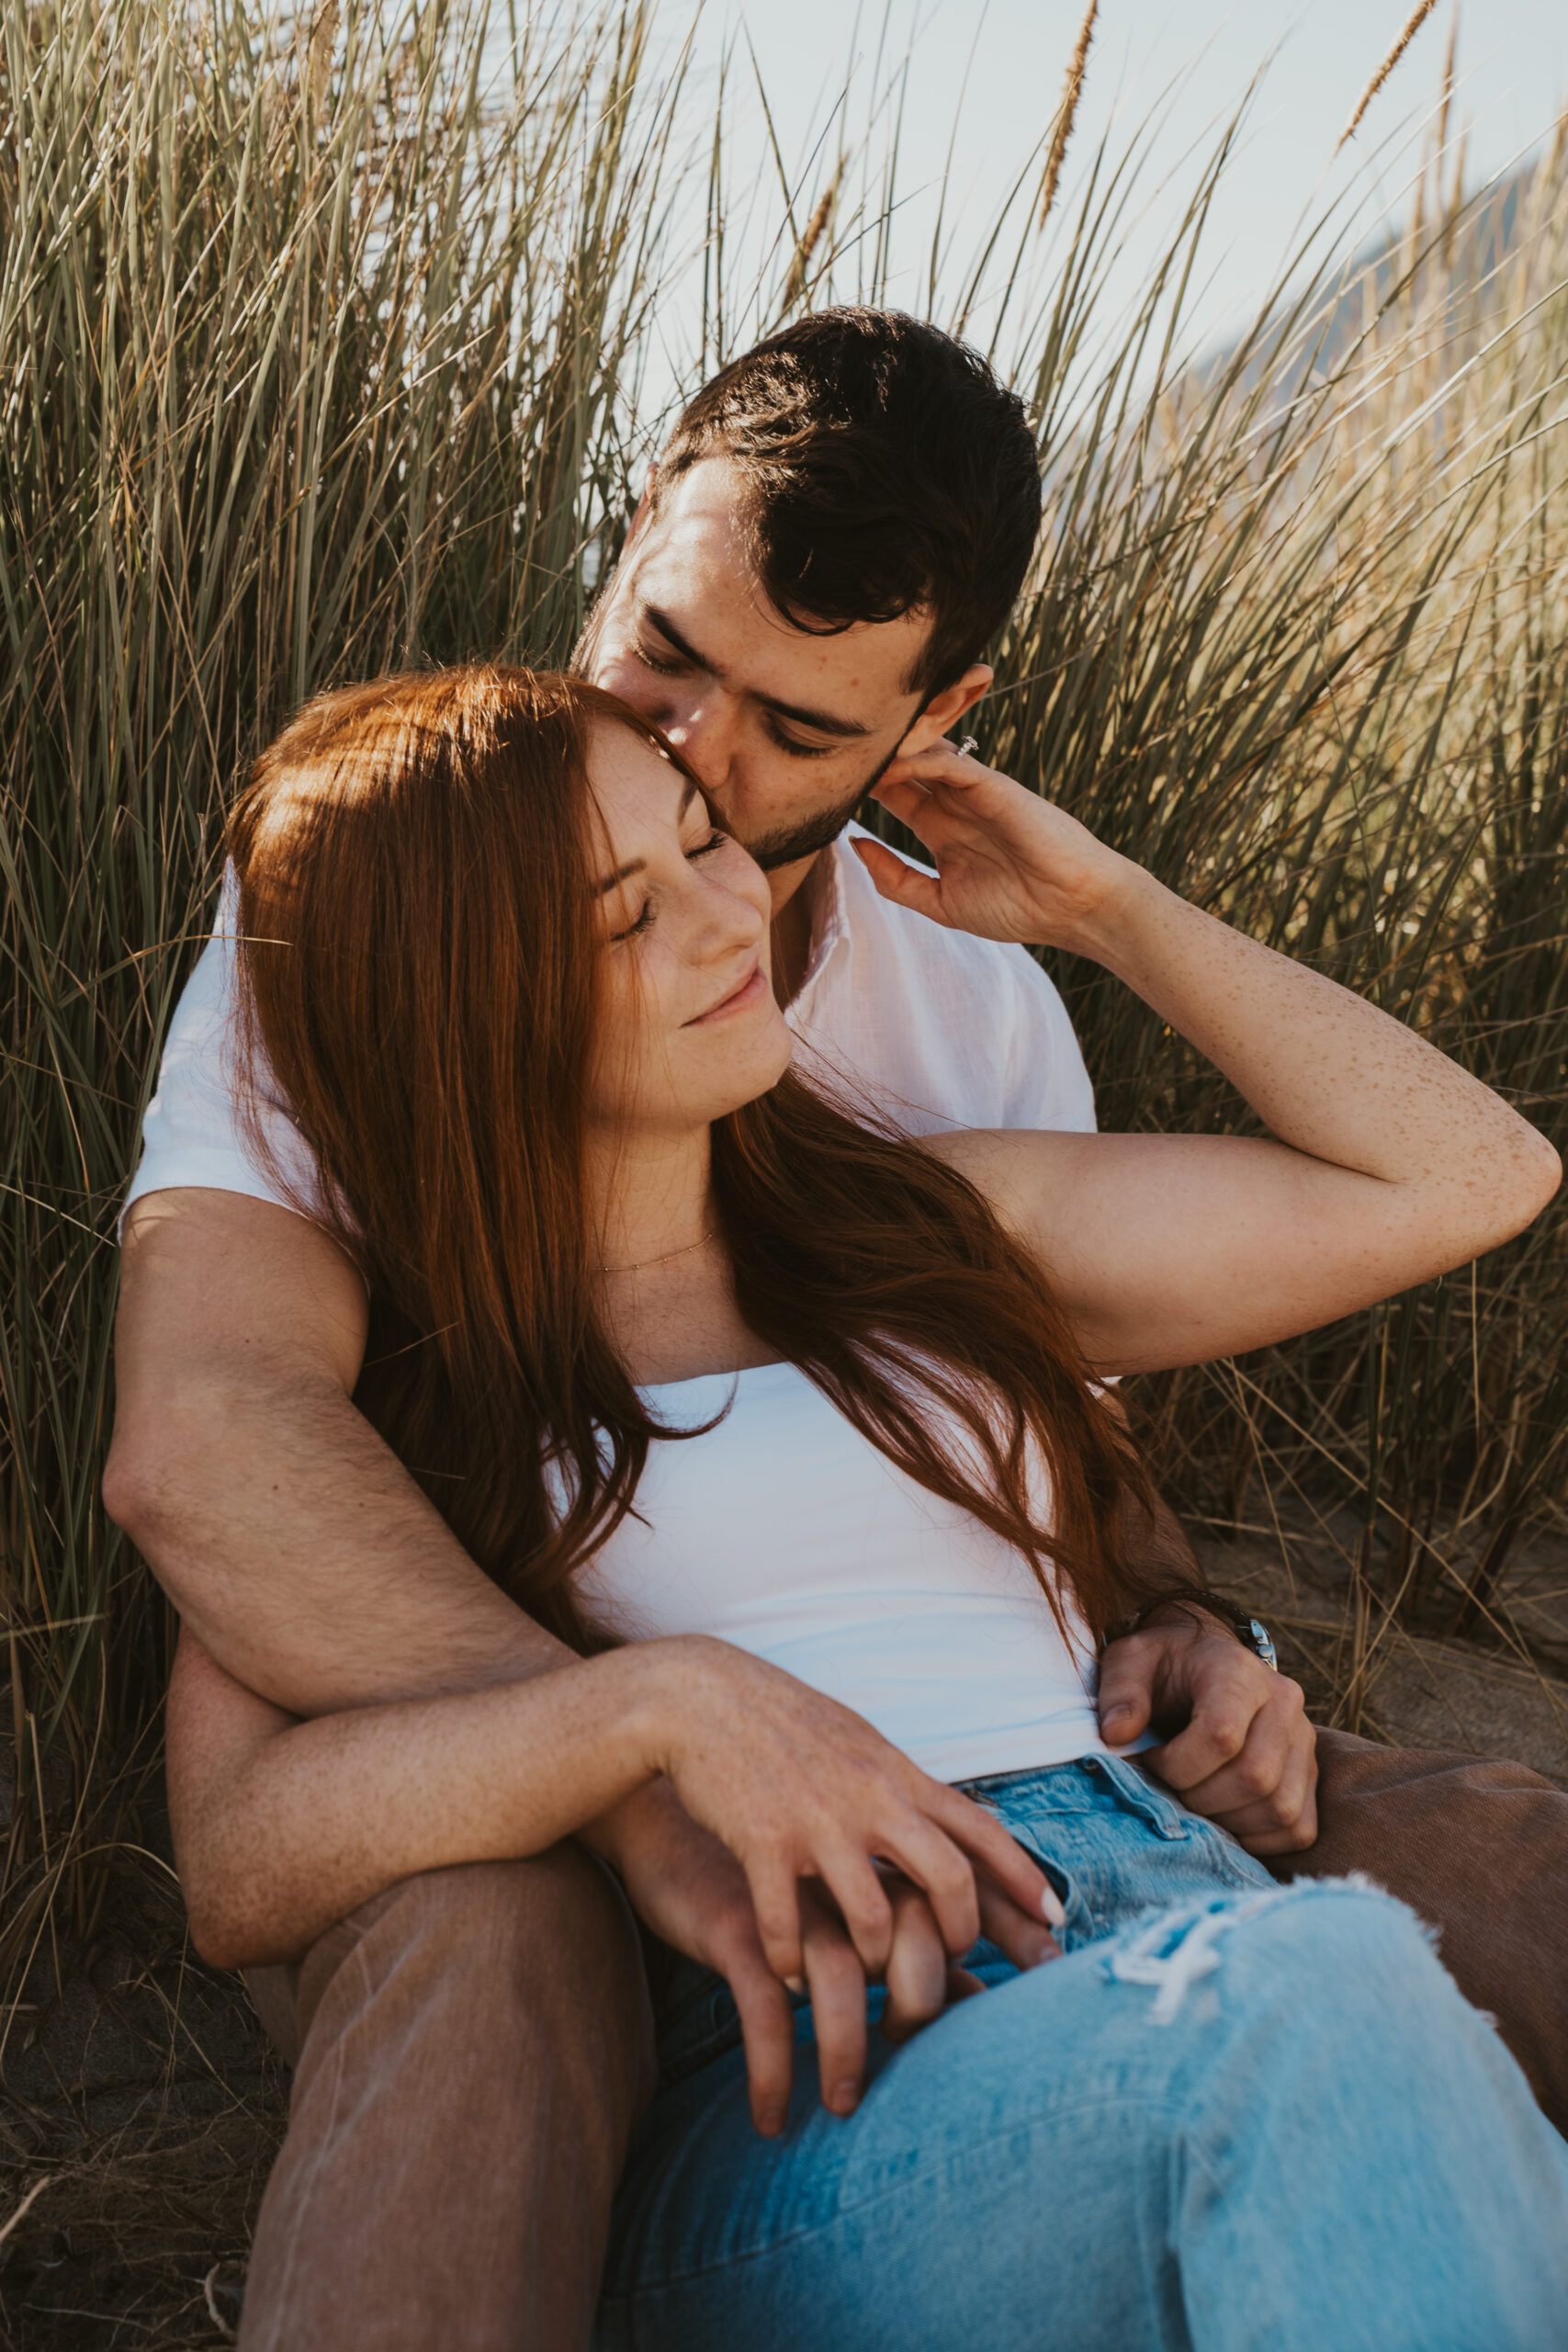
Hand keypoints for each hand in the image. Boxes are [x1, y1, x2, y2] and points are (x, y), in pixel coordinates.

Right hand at [641, 1636, 1059, 1987]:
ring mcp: (815, 1820)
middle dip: (960, 1934)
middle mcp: (868, 1796)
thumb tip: (942, 1819)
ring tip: (865, 1981)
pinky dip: (792, 1963)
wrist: (699, 1695)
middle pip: (946, 1878)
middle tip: (951, 1964)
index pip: (979, 1827)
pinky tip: (789, 1975)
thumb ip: (897, 1784)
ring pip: (873, 1917)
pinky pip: (788, 1925)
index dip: (1023, 1877)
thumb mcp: (855, 1740)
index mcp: (894, 1771)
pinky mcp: (761, 1841)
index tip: (1055, 1920)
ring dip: (873, 1961)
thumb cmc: (780, 1719)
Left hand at [852, 738, 1132, 953]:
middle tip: (828, 753)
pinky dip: (919, 759)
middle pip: (903, 765)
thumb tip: (855, 846)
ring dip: (890, 749)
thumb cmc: (1017, 908)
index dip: (860, 786)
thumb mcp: (942, 903)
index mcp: (942, 827)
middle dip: (870, 758)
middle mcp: (955, 802)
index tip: (822, 786)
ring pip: (924, 753)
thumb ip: (896, 879)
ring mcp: (974, 791)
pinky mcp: (995, 787)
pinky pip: (951, 763)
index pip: (894, 793)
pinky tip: (890, 765)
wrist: (1072, 908)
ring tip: (851, 749)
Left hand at [1098, 1613, 1318, 1856]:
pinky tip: (1223, 1816)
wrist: (1202, 1661)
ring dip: (1228, 1822)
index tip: (1152, 1759)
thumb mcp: (1130, 1662)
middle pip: (1255, 1777)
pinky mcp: (1310, 1774)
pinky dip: (1259, 1839)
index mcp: (1239, 1671)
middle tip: (1171, 1786)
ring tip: (1195, 1798)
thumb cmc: (1163, 1666)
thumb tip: (1116, 1736)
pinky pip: (1299, 1828)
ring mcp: (1304, 1740)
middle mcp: (1284, 1703)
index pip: (1222, 1735)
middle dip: (1200, 1798)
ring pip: (1280, 1809)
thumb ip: (1120, 1693)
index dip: (1178, 1765)